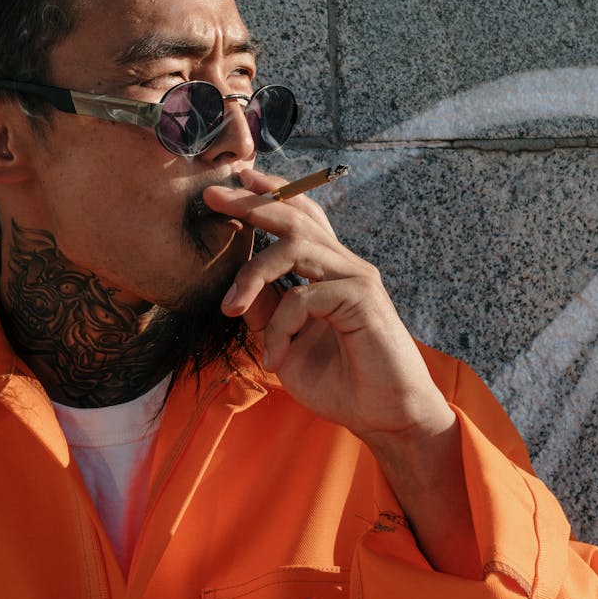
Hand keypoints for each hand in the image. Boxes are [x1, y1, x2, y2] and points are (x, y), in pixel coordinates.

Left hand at [204, 166, 452, 440]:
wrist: (384, 418)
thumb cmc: (340, 383)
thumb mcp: (285, 342)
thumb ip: (265, 311)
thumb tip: (236, 286)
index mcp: (329, 270)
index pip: (301, 216)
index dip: (271, 193)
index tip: (237, 180)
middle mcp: (345, 265)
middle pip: (296, 215)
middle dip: (251, 202)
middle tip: (213, 195)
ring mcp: (356, 278)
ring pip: (294, 246)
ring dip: (253, 274)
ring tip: (229, 307)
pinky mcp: (362, 298)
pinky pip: (302, 297)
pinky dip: (279, 328)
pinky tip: (274, 359)